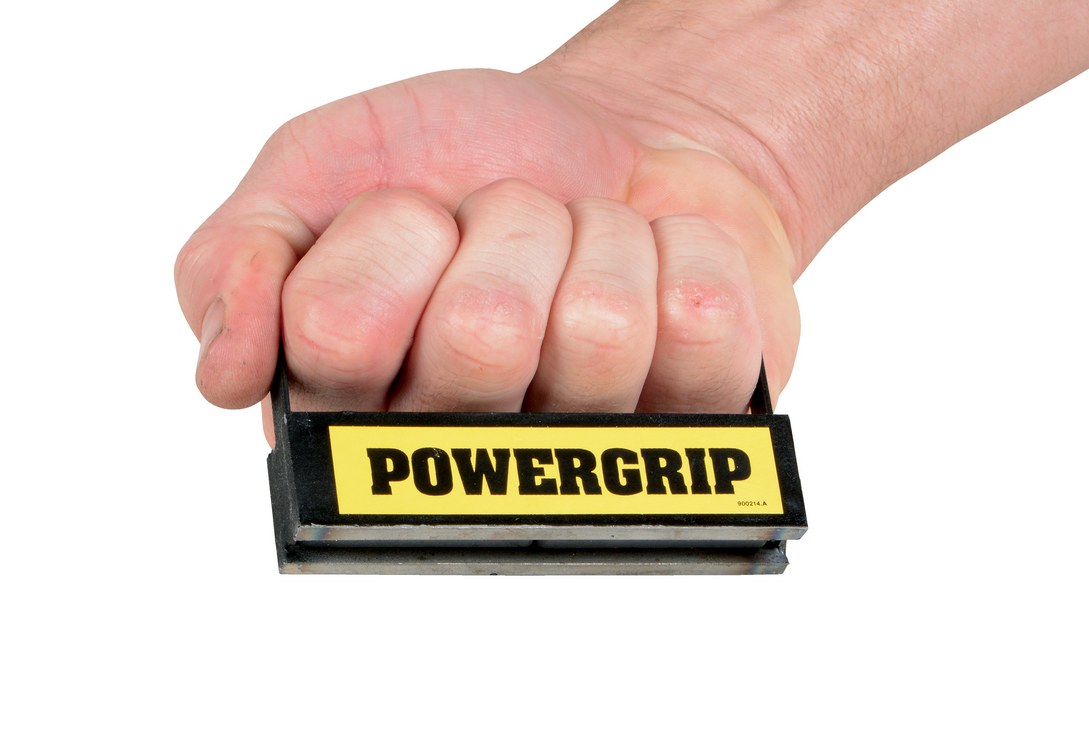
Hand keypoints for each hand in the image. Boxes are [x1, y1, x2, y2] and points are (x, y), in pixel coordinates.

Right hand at [174, 68, 800, 436]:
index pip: (339, 337)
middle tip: (511, 231)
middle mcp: (469, 450)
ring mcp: (592, 448)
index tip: (417, 219)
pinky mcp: (698, 422)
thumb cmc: (461, 160)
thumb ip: (238, 257)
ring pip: (599, 332)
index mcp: (355, 403)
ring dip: (595, 242)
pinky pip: (701, 324)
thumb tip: (225, 375)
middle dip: (505, 233)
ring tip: (582, 250)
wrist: (609, 137)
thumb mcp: (322, 171)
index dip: (387, 247)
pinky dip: (682, 253)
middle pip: (481, 337)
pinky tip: (655, 270)